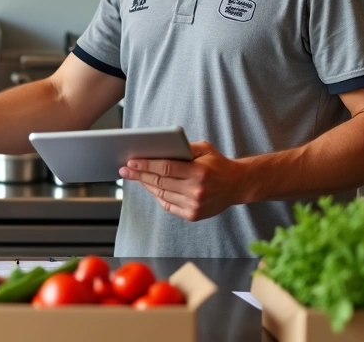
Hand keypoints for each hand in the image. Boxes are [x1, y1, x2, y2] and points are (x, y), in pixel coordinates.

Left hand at [119, 141, 249, 221]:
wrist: (237, 185)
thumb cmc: (218, 164)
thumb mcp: (204, 149)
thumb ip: (183, 148)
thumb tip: (157, 149)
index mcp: (199, 172)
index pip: (165, 168)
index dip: (146, 165)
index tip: (131, 162)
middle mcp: (196, 190)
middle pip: (160, 182)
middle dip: (140, 175)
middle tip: (125, 169)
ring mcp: (194, 205)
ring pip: (162, 194)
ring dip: (146, 185)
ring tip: (135, 176)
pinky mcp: (193, 215)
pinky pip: (168, 205)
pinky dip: (157, 195)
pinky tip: (150, 187)